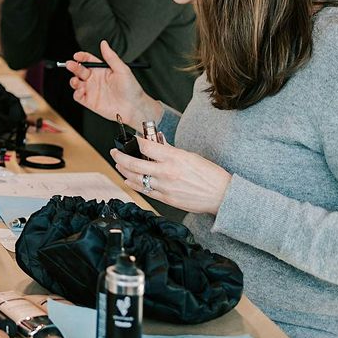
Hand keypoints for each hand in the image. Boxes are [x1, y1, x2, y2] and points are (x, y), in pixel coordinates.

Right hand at [66, 40, 160, 126]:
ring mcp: (91, 90)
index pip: (88, 60)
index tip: (77, 56)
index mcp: (102, 70)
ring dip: (73, 80)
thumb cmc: (131, 89)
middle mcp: (95, 79)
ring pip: (76, 83)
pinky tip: (81, 90)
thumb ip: (111, 57)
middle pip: (79, 70)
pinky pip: (77, 96)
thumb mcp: (123, 69)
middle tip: (71, 65)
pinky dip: (76, 93)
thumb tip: (104, 44)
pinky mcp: (89, 101)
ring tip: (76, 80)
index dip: (81, 57)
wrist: (134, 108)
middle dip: (73, 66)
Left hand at [111, 137, 231, 214]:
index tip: (131, 139)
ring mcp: (165, 187)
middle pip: (134, 163)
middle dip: (120, 156)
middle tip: (114, 152)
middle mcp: (166, 172)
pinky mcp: (166, 199)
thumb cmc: (210, 175)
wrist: (222, 196)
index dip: (135, 141)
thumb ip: (170, 151)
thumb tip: (157, 144)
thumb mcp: (190, 156)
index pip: (146, 146)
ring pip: (135, 177)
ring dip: (123, 170)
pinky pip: (144, 191)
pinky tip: (128, 179)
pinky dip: (133, 184)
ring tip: (118, 165)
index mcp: (174, 158)